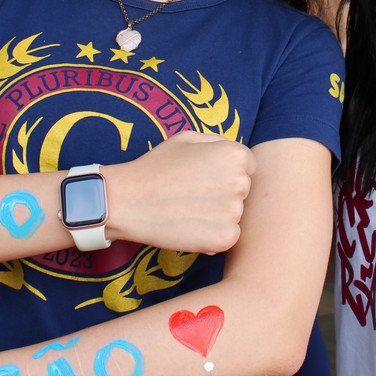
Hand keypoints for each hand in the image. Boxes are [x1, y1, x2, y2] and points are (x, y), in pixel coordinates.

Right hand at [107, 131, 255, 253]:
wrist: (128, 201)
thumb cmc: (156, 166)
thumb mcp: (187, 138)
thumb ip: (218, 143)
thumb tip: (235, 157)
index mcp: (235, 155)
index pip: (246, 166)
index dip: (224, 171)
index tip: (203, 177)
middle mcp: (240, 182)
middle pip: (242, 189)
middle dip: (223, 192)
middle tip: (192, 194)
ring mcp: (233, 212)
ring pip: (234, 214)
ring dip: (217, 214)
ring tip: (188, 210)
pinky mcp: (225, 237)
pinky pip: (228, 236)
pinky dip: (213, 235)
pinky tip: (190, 226)